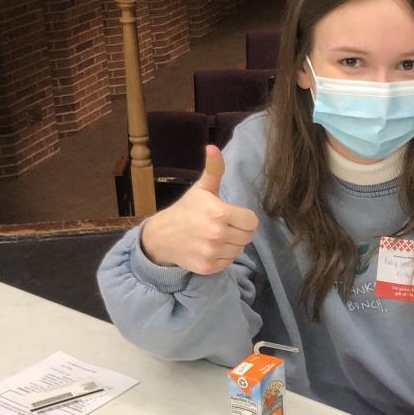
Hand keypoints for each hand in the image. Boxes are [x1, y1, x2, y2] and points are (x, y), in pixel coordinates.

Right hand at [139, 145, 258, 272]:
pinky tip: (209, 247)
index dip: (244, 217)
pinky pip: (229, 262)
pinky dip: (222, 256)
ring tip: (215, 236)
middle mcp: (217, 234)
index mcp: (219, 213)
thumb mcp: (201, 189)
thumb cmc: (186, 210)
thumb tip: (213, 147)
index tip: (232, 215)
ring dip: (231, 243)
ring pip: (239, 249)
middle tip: (222, 225)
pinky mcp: (208, 267)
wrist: (161, 237)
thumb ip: (213, 170)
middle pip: (248, 236)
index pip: (252, 221)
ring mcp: (212, 252)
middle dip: (238, 230)